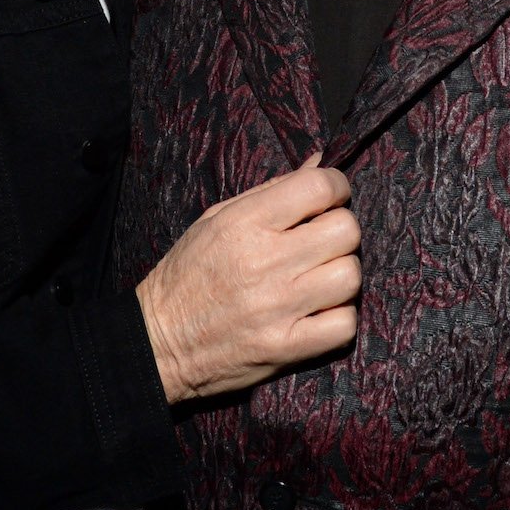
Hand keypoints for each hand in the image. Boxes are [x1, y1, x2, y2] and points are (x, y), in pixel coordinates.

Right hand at [136, 153, 360, 402]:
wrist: (158, 342)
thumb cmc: (188, 274)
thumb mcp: (217, 218)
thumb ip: (272, 190)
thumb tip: (321, 162)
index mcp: (245, 223)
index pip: (319, 187)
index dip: (336, 187)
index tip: (329, 199)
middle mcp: (264, 261)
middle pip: (346, 230)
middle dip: (339, 231)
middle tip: (320, 241)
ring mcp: (278, 307)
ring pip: (350, 276)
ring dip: (340, 275)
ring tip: (318, 278)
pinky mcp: (286, 347)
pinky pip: (344, 325)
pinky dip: (339, 318)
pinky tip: (318, 311)